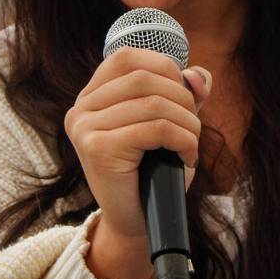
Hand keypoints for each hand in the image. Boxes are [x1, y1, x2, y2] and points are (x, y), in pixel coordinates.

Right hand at [64, 47, 210, 278]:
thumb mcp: (171, 122)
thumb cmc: (154, 170)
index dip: (164, 68)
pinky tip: (188, 157)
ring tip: (190, 144)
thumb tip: (198, 74)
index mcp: (91, 96)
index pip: (128, 57)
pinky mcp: (98, 149)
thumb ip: (184, 93)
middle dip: (182, 99)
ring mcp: (85, 128)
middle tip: (192, 127)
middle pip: (144, 78)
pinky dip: (184, 140)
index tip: (182, 96)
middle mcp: (81, 108)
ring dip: (187, 123)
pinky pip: (156, 129)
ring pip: (154, 104)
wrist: (139, 221)